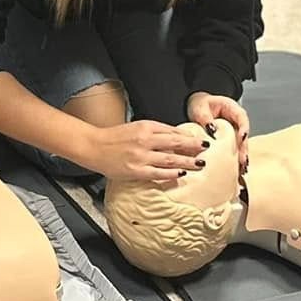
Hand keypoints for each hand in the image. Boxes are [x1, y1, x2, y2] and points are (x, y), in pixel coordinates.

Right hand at [84, 120, 204, 186]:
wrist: (93, 146)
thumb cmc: (114, 138)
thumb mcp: (136, 127)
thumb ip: (154, 131)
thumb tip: (175, 138)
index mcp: (146, 126)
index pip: (173, 131)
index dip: (189, 136)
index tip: (199, 139)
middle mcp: (145, 140)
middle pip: (175, 143)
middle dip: (193, 147)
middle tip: (206, 149)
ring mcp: (141, 156)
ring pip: (170, 158)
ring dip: (187, 161)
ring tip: (200, 164)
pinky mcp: (136, 170)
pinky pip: (158, 172)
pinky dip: (171, 173)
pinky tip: (181, 174)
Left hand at [187, 91, 250, 168]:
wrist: (196, 106)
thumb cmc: (199, 104)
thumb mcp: (200, 109)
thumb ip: (206, 118)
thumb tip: (212, 130)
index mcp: (231, 108)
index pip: (241, 117)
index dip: (243, 128)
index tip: (242, 138)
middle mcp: (235, 120)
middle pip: (243, 134)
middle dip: (243, 148)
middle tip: (242, 160)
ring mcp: (234, 130)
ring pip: (240, 144)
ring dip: (241, 156)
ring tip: (241, 169)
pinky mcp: (230, 139)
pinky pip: (234, 149)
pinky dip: (235, 159)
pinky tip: (236, 170)